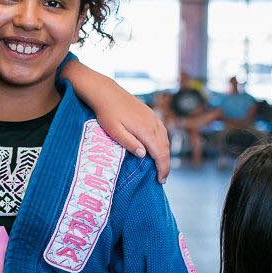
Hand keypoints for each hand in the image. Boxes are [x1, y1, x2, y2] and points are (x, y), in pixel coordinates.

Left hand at [62, 60, 170, 181]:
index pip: (160, 153)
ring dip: (165, 153)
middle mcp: (153, 123)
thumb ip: (129, 143)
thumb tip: (143, 155)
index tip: (161, 180)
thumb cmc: (107, 113)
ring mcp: (153, 117)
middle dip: (165, 164)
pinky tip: (158, 147)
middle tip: (161, 178)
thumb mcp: (114, 131)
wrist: (106, 92)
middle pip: (165, 147)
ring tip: (160, 166)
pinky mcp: (150, 114)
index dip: (162, 168)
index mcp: (145, 130)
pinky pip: (161, 131)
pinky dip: (163, 142)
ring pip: (165, 139)